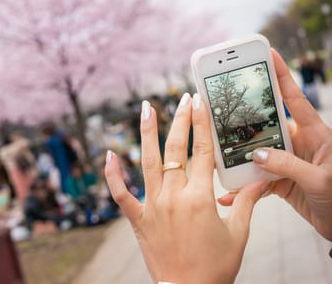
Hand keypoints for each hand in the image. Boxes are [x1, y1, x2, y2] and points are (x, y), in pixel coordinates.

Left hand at [105, 94, 267, 283]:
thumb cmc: (215, 267)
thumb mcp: (238, 234)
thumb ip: (246, 202)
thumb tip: (258, 179)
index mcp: (200, 199)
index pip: (203, 152)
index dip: (202, 124)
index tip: (199, 103)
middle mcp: (173, 197)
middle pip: (176, 150)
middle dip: (180, 121)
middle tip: (182, 99)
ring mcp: (152, 206)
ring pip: (147, 162)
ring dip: (147, 133)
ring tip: (146, 107)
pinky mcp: (137, 218)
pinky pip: (120, 193)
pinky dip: (113, 174)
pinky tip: (108, 154)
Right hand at [220, 50, 331, 240]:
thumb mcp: (319, 180)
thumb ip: (288, 165)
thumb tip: (256, 154)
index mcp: (315, 134)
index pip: (294, 100)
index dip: (282, 76)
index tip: (269, 54)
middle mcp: (299, 144)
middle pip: (266, 124)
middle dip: (244, 117)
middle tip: (223, 106)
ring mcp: (287, 162)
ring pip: (256, 152)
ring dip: (238, 157)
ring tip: (218, 153)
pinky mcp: (279, 181)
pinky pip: (256, 179)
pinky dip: (243, 187)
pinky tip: (229, 193)